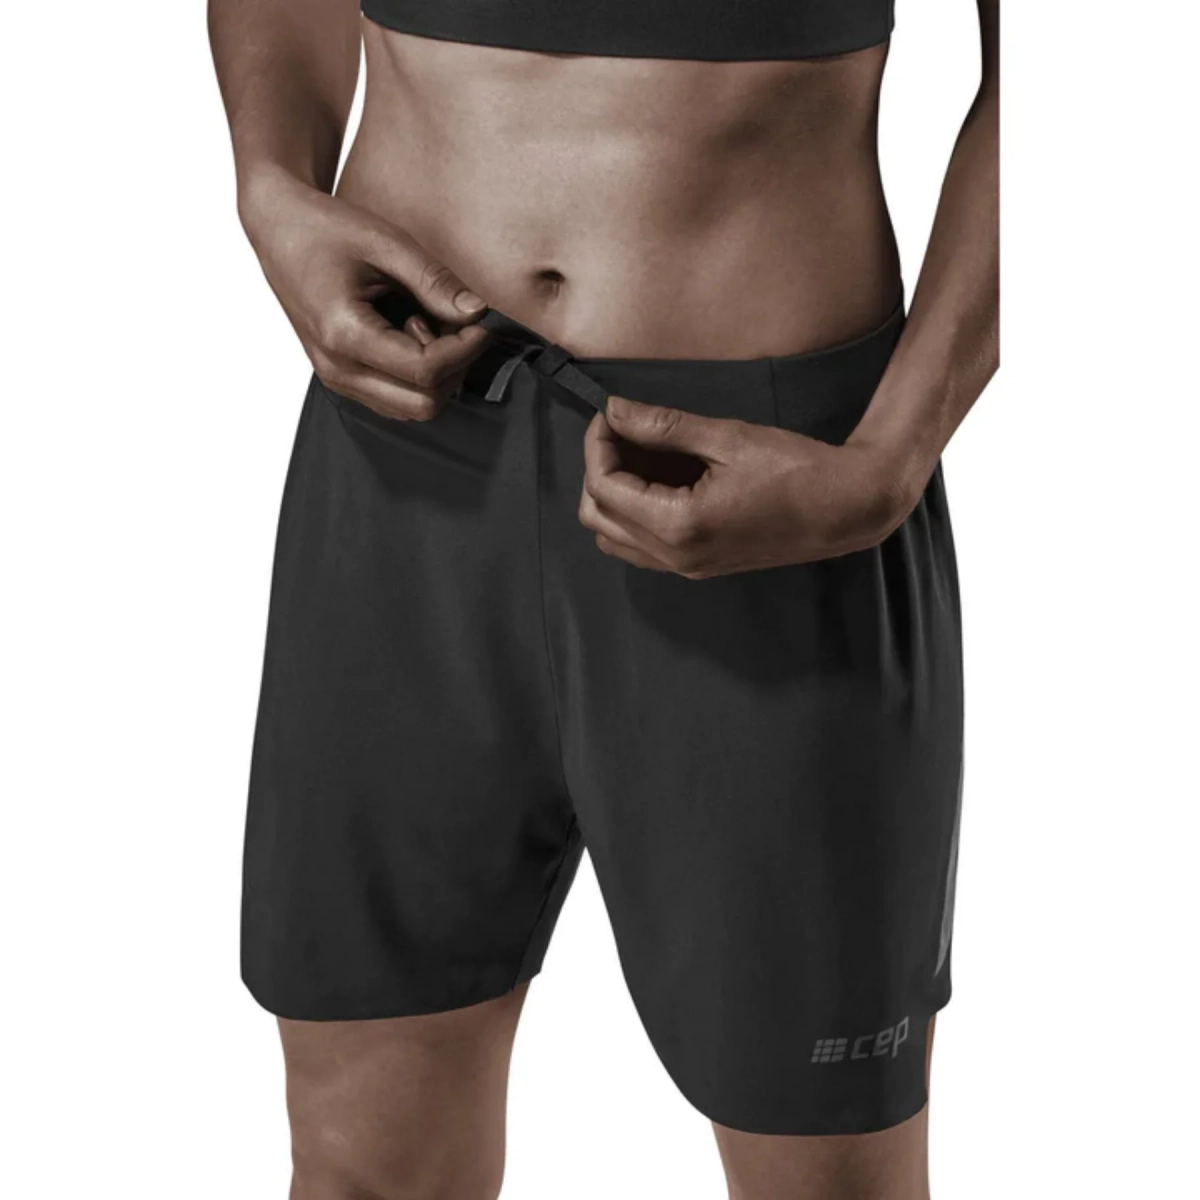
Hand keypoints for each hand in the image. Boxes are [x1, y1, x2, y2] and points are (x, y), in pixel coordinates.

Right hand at [239, 169, 490, 419]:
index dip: (464, 350)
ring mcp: (337, 380)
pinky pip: (396, 400)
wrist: (279, 231)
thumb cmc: (327, 230)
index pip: (424, 371)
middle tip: (454, 325)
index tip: (479, 322)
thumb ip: (434, 281)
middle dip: (452, 368)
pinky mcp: (343, 379)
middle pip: (423, 405)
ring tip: (424, 324)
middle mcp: (337, 369)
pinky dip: (418, 378)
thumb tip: (477, 313)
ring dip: (436, 375)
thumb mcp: (387, 243)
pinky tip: (411, 336)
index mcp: (344, 335)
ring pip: (412, 410)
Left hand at [578, 396, 923, 577]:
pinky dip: (634, 515)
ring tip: (639, 455)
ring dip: (613, 496)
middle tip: (622, 431)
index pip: (604, 487)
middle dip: (599, 469)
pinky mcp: (698, 566)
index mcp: (678, 525)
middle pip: (598, 517)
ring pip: (614, 538)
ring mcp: (686, 568)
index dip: (598, 444)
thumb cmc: (795, 469)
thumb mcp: (727, 437)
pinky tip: (658, 480)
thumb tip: (615, 411)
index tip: (612, 413)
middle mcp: (675, 556)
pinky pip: (642, 548)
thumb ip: (664, 426)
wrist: (845, 508)